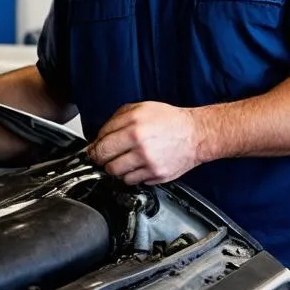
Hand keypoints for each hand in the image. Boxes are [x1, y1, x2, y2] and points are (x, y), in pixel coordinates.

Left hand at [87, 102, 201, 185]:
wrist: (195, 134)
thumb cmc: (169, 120)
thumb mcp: (141, 108)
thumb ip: (117, 119)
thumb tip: (99, 136)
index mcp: (134, 126)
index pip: (101, 143)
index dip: (94, 147)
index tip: (94, 149)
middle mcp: (140, 145)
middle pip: (104, 160)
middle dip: (101, 159)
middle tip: (104, 156)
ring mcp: (148, 162)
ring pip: (116, 173)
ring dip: (115, 168)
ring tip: (122, 160)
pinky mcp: (156, 175)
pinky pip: (131, 181)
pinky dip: (130, 175)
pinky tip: (137, 166)